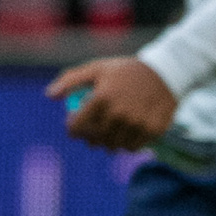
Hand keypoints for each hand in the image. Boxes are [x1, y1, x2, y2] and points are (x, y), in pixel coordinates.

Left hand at [51, 55, 177, 150]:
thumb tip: (50, 96)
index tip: (74, 128)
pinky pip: (133, 147)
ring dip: (108, 143)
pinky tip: (126, 135)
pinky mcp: (153, 130)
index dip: (72, 129)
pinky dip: (127, 144)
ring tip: (109, 136)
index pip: (77, 126)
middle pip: (95, 139)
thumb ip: (71, 81)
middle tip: (92, 136)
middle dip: (90, 139)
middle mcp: (119, 113)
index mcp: (102, 97)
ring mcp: (137, 123)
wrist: (165, 72)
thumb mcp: (97, 68)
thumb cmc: (125, 71)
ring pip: (114, 146)